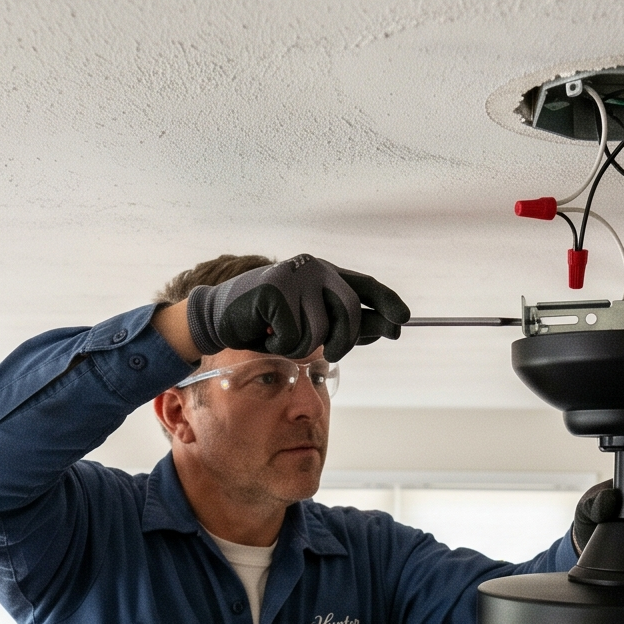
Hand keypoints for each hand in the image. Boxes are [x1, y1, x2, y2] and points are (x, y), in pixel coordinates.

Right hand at [184, 256, 409, 361]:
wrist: (221, 316)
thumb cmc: (268, 322)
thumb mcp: (312, 323)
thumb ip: (346, 324)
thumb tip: (386, 328)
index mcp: (326, 273)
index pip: (365, 286)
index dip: (387, 302)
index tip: (403, 321)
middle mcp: (314, 269)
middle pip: (350, 312)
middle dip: (345, 342)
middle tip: (333, 355)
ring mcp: (294, 277)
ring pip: (320, 331)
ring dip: (301, 346)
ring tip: (282, 336)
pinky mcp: (274, 290)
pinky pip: (293, 337)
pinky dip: (279, 345)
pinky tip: (265, 332)